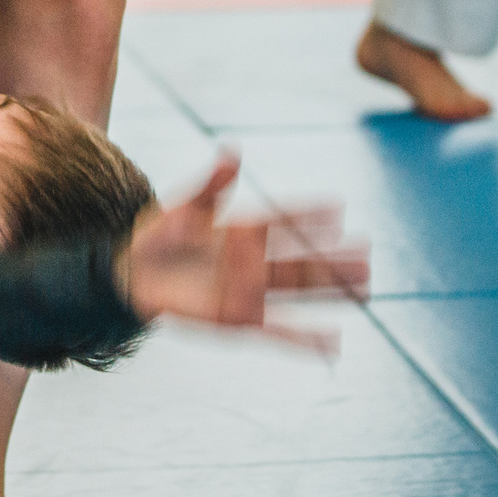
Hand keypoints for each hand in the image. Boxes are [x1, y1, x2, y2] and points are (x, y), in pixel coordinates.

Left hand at [120, 155, 369, 351]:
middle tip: (367, 250)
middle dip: (333, 256)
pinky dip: (306, 340)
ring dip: (330, 290)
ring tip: (365, 288)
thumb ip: (211, 184)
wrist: (130, 274)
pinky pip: (280, 333)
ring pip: (299, 291)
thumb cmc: (157, 235)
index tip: (338, 207)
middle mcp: (253, 260)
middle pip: (302, 257)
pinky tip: (333, 345)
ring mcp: (249, 291)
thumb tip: (232, 151)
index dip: (309, 214)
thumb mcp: (184, 206)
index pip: (283, 219)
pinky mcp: (240, 320)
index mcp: (242, 228)